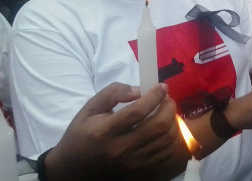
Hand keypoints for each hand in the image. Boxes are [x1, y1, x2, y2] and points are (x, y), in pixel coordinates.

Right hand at [45, 83, 186, 179]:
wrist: (73, 168)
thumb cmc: (82, 134)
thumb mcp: (90, 108)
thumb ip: (113, 93)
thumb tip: (138, 90)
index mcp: (105, 131)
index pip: (138, 111)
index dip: (155, 96)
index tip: (161, 86)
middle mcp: (120, 149)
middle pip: (158, 126)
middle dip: (169, 107)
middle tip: (166, 98)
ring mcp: (132, 163)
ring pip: (166, 140)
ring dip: (172, 121)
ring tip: (166, 111)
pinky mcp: (139, 171)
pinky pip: (165, 153)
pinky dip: (171, 137)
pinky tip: (165, 128)